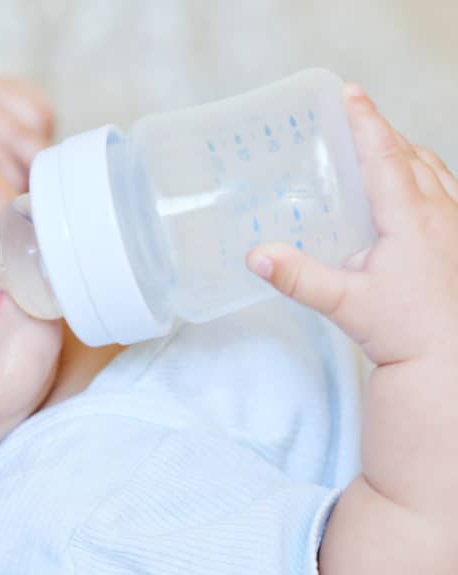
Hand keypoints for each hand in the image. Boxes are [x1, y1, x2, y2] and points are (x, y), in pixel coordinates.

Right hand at [247, 84, 457, 366]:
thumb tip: (256, 256)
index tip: (350, 93)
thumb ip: (298, 278)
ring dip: (407, 151)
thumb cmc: (406, 333)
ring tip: (380, 144)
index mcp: (411, 220)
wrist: (451, 361)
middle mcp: (441, 214)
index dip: (366, 121)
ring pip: (434, 170)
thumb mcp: (345, 304)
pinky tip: (411, 189)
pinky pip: (447, 191)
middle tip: (353, 116)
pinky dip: (426, 175)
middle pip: (412, 155)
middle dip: (383, 131)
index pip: (386, 155)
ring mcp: (456, 226)